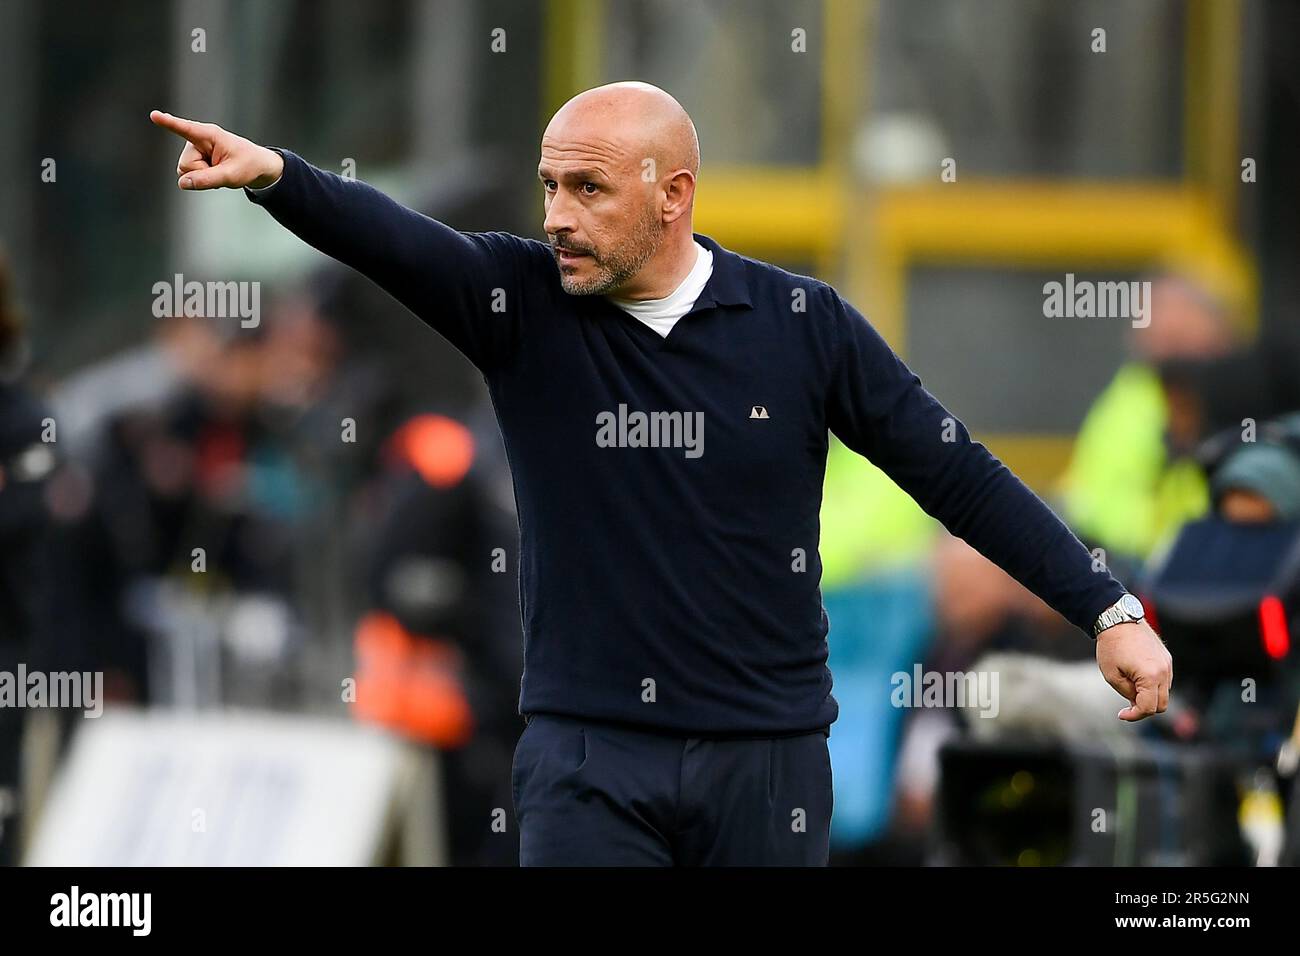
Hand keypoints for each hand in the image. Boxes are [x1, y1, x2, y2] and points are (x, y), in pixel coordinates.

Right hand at [149, 110, 283, 189]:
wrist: (256, 166)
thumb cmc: (247, 165)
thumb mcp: (232, 175)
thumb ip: (207, 180)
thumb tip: (182, 183)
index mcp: (209, 135)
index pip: (186, 129)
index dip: (169, 123)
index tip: (154, 115)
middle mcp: (197, 140)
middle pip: (185, 165)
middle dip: (202, 174)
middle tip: (222, 170)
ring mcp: (194, 150)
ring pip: (185, 172)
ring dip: (202, 177)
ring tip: (219, 170)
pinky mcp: (193, 159)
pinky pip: (189, 176)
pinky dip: (201, 179)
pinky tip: (214, 172)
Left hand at [1096, 619, 1171, 720]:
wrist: (1118, 620)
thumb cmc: (1111, 647)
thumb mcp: (1112, 676)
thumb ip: (1127, 693)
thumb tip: (1137, 704)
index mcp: (1151, 677)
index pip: (1149, 708)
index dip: (1135, 715)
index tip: (1121, 714)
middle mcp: (1164, 671)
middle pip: (1161, 704)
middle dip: (1144, 708)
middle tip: (1127, 706)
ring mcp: (1168, 664)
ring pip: (1164, 693)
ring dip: (1149, 696)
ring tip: (1129, 686)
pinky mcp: (1167, 658)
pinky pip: (1164, 680)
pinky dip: (1153, 685)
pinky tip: (1137, 677)